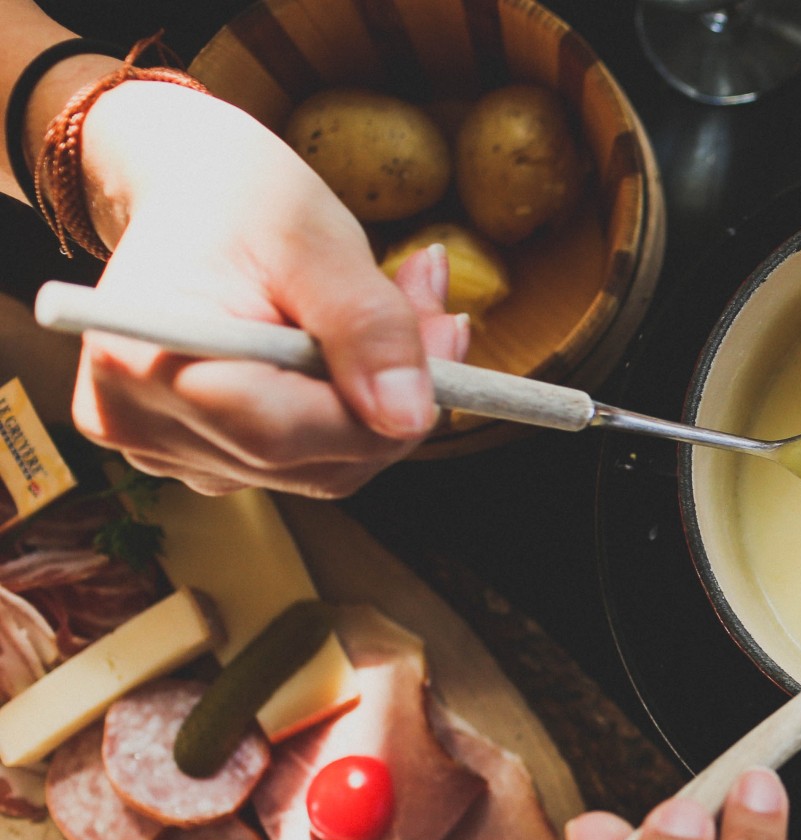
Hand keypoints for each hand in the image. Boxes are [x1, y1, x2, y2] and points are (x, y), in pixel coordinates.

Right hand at [68, 81, 463, 496]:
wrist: (192, 195)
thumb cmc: (241, 201)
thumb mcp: (315, 240)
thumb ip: (368, 328)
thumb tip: (409, 418)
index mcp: (140, 362)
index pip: (282, 434)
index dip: (380, 406)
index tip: (446, 335)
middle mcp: (139, 424)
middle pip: (312, 461)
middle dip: (394, 397)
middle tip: (438, 310)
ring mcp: (166, 451)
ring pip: (324, 467)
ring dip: (382, 402)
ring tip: (403, 307)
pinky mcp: (201, 457)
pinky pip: (308, 460)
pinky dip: (352, 410)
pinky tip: (360, 348)